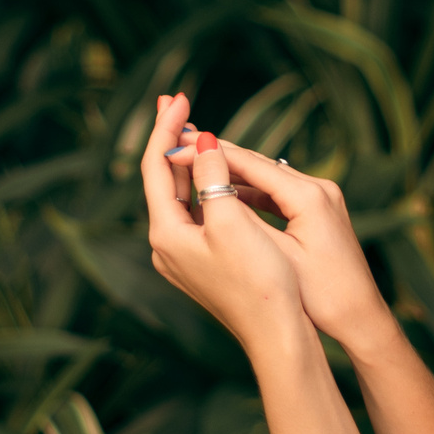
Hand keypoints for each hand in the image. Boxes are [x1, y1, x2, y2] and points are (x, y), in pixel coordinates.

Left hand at [140, 94, 309, 352]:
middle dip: (171, 139)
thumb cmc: (259, 280)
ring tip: (191, 126)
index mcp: (167, 233)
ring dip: (186, 161)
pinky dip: (201, 185)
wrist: (277, 336)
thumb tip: (199, 141)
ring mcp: (183, 257)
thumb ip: (212, 176)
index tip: (179, 97)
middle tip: (176, 101)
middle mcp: (167, 245)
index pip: (155, 167)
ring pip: (180, 196)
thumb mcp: (232, 220)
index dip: (165, 128)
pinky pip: (195, 213)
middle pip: (163, 180)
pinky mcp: (203, 264)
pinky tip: (213, 172)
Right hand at [165, 123, 394, 351]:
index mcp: (309, 196)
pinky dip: (252, 191)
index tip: (176, 146)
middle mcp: (320, 188)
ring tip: (195, 165)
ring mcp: (323, 197)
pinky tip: (227, 193)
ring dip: (233, 172)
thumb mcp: (278, 255)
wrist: (361, 319)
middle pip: (259, 164)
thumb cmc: (323, 296)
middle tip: (180, 144)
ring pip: (267, 176)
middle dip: (218, 156)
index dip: (210, 154)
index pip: (250, 163)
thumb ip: (244, 216)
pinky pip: (278, 193)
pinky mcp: (320, 210)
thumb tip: (208, 184)